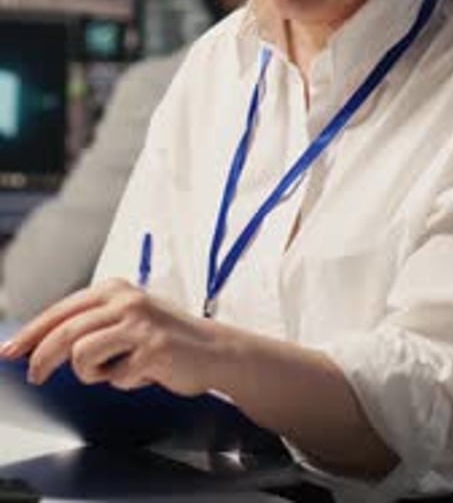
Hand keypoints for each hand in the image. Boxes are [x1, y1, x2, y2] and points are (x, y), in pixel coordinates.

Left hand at [0, 278, 217, 394]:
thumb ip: (93, 324)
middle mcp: (125, 299)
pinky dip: (124, 381)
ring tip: (115, 370)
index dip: (32, 333)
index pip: (61, 310)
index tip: (11, 351)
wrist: (214, 349)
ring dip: (93, 373)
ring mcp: (139, 322)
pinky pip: (116, 375)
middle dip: (42, 358)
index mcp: (114, 288)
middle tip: (35, 377)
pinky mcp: (152, 348)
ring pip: (82, 354)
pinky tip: (143, 373)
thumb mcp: (127, 317)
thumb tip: (43, 346)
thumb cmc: (165, 337)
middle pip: (65, 331)